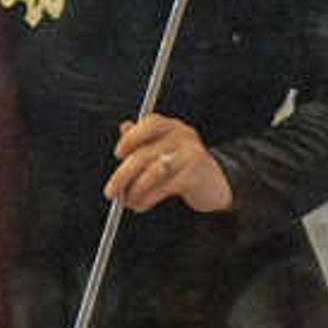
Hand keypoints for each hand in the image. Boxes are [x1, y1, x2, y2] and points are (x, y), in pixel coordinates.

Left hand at [104, 112, 232, 214]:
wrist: (216, 183)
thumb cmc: (183, 166)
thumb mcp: (163, 149)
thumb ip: (143, 139)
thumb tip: (124, 128)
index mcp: (172, 127)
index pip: (150, 123)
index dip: (131, 138)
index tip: (118, 155)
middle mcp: (183, 136)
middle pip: (145, 154)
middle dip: (123, 175)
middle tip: (111, 192)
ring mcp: (191, 154)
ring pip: (153, 172)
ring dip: (135, 190)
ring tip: (128, 201)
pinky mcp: (194, 174)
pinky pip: (164, 187)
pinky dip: (148, 198)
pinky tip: (141, 204)